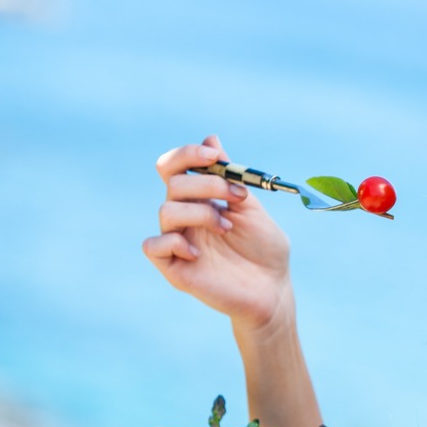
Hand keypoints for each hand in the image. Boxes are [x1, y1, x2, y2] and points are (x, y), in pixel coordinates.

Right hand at [142, 135, 293, 328]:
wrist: (274, 289)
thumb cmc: (266, 250)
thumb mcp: (251, 207)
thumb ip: (230, 176)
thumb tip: (211, 137)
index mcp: (200, 199)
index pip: (174, 167)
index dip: (188, 154)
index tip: (215, 155)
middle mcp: (185, 217)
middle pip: (173, 184)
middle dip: (208, 183)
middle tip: (238, 198)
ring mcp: (178, 242)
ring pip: (165, 210)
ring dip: (201, 212)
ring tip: (227, 228)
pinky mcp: (174, 268)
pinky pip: (152, 246)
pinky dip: (174, 242)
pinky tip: (199, 252)